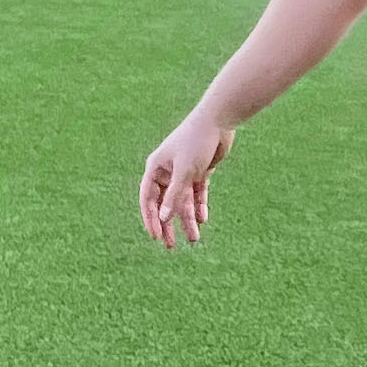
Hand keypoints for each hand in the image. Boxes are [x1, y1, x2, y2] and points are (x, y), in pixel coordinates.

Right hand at [140, 113, 236, 248]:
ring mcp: (183, 172)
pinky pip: (197, 194)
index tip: (156, 237)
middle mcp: (167, 171)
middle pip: (164, 204)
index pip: (148, 199)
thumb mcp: (185, 171)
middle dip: (168, 225)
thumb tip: (163, 219)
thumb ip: (174, 196)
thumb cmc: (196, 141)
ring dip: (187, 219)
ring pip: (183, 201)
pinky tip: (203, 219)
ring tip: (194, 239)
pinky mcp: (200, 171)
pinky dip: (199, 206)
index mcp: (155, 168)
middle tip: (171, 245)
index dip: (150, 219)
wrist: (218, 121)